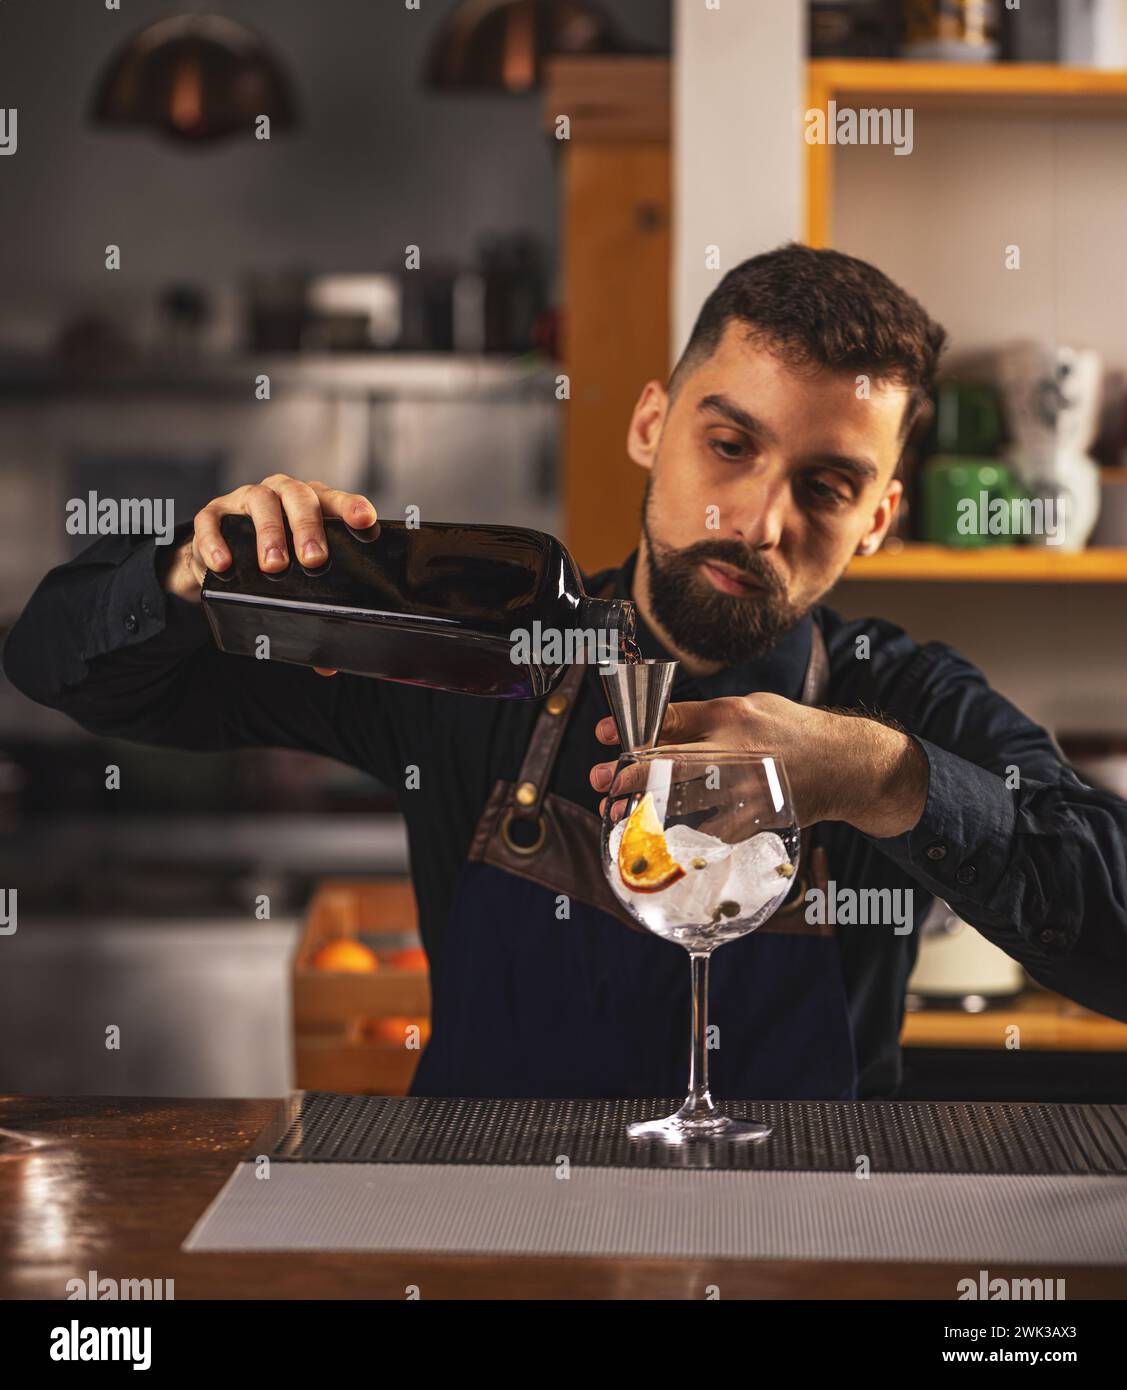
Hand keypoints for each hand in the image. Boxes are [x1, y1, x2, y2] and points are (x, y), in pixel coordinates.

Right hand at [164, 472, 376, 605]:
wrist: (217, 557)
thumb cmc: (271, 564)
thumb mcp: (295, 582)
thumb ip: (312, 614)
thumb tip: (327, 664)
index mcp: (313, 504)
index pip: (337, 500)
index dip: (351, 507)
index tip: (365, 522)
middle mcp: (282, 494)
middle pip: (300, 498)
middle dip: (309, 529)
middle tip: (314, 561)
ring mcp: (245, 499)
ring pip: (260, 502)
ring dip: (269, 533)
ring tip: (274, 565)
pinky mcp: (212, 513)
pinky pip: (213, 522)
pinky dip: (216, 542)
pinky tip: (224, 565)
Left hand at [590, 692, 928, 838]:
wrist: (846, 765)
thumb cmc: (792, 730)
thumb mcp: (751, 705)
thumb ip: (706, 717)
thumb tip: (657, 727)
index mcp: (730, 715)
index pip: (669, 720)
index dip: (631, 729)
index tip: (604, 735)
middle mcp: (734, 751)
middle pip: (668, 764)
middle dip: (627, 775)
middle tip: (600, 780)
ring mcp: (744, 788)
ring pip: (682, 802)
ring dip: (643, 809)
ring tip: (615, 811)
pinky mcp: (754, 818)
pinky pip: (707, 829)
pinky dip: (680, 831)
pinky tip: (658, 831)